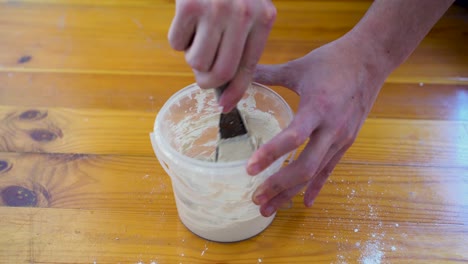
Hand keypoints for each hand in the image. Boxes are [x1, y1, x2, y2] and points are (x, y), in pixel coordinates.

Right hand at [168, 0, 275, 111]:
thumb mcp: (248, 10)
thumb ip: (241, 43)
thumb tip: (224, 87)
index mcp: (264, 18)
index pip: (249, 67)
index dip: (236, 91)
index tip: (225, 105)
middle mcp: (243, 15)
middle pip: (222, 72)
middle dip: (207, 81)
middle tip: (201, 76)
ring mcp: (216, 10)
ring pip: (197, 62)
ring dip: (191, 56)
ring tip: (196, 35)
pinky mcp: (189, 6)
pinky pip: (176, 44)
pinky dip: (177, 39)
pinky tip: (185, 20)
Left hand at [246, 35, 390, 216]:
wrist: (370, 59)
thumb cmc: (332, 61)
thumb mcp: (297, 67)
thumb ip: (266, 74)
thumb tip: (234, 76)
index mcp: (317, 107)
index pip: (293, 137)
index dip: (271, 155)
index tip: (249, 169)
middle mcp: (331, 128)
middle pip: (306, 166)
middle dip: (279, 185)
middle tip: (255, 198)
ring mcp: (341, 138)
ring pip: (316, 173)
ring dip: (291, 192)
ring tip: (269, 207)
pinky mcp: (346, 141)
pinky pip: (329, 169)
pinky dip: (316, 187)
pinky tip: (305, 202)